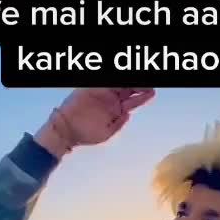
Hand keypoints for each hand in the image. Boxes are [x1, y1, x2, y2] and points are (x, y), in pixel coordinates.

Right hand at [36, 88, 154, 156]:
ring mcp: (102, 93)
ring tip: (140, 84)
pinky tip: (124, 84)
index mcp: (116, 110)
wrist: (67, 132)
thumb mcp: (107, 133)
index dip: (143, 96)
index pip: (133, 100)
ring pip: (120, 85)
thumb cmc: (86, 135)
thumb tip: (128, 113)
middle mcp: (111, 100)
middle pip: (129, 89)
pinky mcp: (92, 89)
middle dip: (140, 86)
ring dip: (130, 84)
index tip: (152, 92)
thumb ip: (118, 123)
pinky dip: (114, 84)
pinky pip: (105, 84)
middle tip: (150, 85)